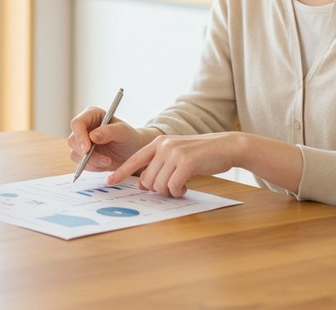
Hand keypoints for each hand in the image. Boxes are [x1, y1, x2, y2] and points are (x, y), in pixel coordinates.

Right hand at [67, 106, 149, 171]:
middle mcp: (84, 127)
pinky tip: (105, 163)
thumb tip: (92, 136)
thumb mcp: (123, 132)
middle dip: (86, 153)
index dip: (79, 136)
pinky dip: (93, 166)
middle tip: (105, 160)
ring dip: (91, 161)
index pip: (77, 123)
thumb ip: (109, 132)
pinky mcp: (82, 155)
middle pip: (72, 140)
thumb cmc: (129, 137)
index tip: (87, 149)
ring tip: (108, 161)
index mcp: (91, 115)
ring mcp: (82, 141)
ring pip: (75, 154)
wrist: (132, 152)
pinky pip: (80, 164)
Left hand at [108, 132, 241, 196]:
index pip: (134, 160)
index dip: (121, 172)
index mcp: (158, 143)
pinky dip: (178, 192)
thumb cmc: (201, 154)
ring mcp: (174, 153)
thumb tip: (142, 184)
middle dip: (157, 189)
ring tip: (180, 186)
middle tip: (171, 187)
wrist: (226, 146)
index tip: (109, 182)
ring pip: (159, 185)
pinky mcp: (186, 162)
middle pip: (147, 179)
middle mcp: (163, 146)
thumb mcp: (176, 155)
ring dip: (169, 192)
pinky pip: (173, 186)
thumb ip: (159, 165)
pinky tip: (185, 187)